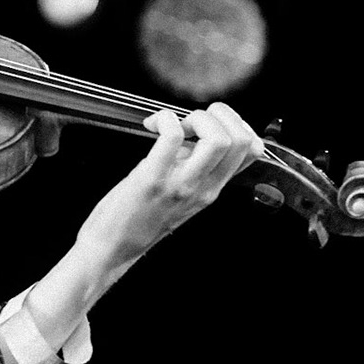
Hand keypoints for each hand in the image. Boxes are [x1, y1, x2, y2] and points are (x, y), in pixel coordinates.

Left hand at [76, 102, 263, 267]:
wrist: (112, 247)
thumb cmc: (139, 219)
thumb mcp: (181, 194)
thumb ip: (194, 168)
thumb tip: (194, 136)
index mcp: (212, 189)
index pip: (252, 152)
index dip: (238, 124)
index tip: (212, 122)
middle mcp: (203, 188)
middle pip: (240, 141)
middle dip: (220, 115)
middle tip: (192, 121)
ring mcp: (180, 185)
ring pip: (218, 139)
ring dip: (198, 118)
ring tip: (176, 124)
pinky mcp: (152, 179)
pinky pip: (172, 137)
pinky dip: (166, 119)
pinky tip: (153, 124)